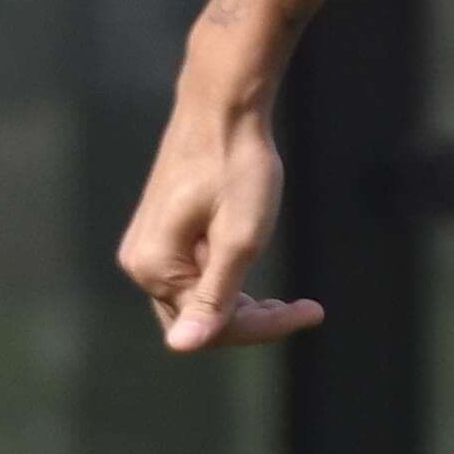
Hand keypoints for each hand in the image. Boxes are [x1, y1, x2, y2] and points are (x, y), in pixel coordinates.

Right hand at [116, 96, 324, 351]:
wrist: (224, 105)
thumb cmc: (238, 165)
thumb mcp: (240, 236)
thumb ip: (215, 296)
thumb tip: (181, 348)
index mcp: (153, 268)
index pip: (210, 327)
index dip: (263, 328)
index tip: (313, 312)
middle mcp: (140, 263)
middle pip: (199, 317)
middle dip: (252, 319)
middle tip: (304, 307)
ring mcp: (148, 246)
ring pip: (199, 296)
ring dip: (242, 302)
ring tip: (287, 297)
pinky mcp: (162, 231)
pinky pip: (194, 273)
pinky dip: (229, 277)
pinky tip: (256, 265)